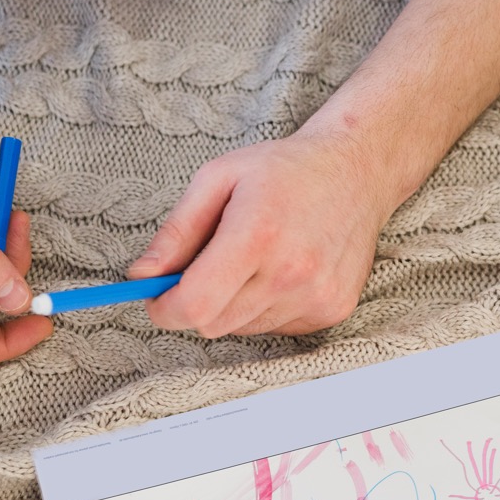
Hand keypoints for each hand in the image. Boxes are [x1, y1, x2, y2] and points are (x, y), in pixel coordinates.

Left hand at [129, 125, 392, 337]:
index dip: (165, 309)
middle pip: (214, 324)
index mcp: (257, 235)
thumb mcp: (217, 179)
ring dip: (233, 305)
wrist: (357, 174)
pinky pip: (276, 328)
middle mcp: (291, 274)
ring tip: (253, 262)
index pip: (196, 305)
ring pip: (244, 329)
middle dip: (197, 304)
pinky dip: (265, 308)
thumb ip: (176, 232)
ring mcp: (316, 297)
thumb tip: (142, 276)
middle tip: (202, 271)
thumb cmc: (284, 170)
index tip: (157, 299)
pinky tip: (281, 272)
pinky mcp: (333, 310)